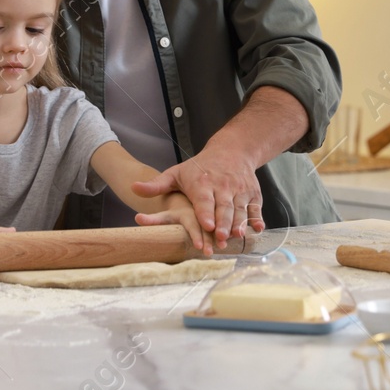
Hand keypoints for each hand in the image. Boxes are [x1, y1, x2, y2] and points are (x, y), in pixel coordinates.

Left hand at [133, 144, 261, 249]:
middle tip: (221, 239)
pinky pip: (255, 208)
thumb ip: (157, 185)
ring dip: (238, 223)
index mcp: (202, 184)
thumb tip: (133, 188)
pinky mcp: (252, 194)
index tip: (207, 225)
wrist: (232, 150)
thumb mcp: (176, 173)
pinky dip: (256, 218)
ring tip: (236, 237)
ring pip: (239, 209)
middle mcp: (222, 186)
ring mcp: (239, 190)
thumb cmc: (200, 168)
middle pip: (223, 207)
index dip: (206, 213)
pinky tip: (256, 229)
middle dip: (223, 223)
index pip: (204, 200)